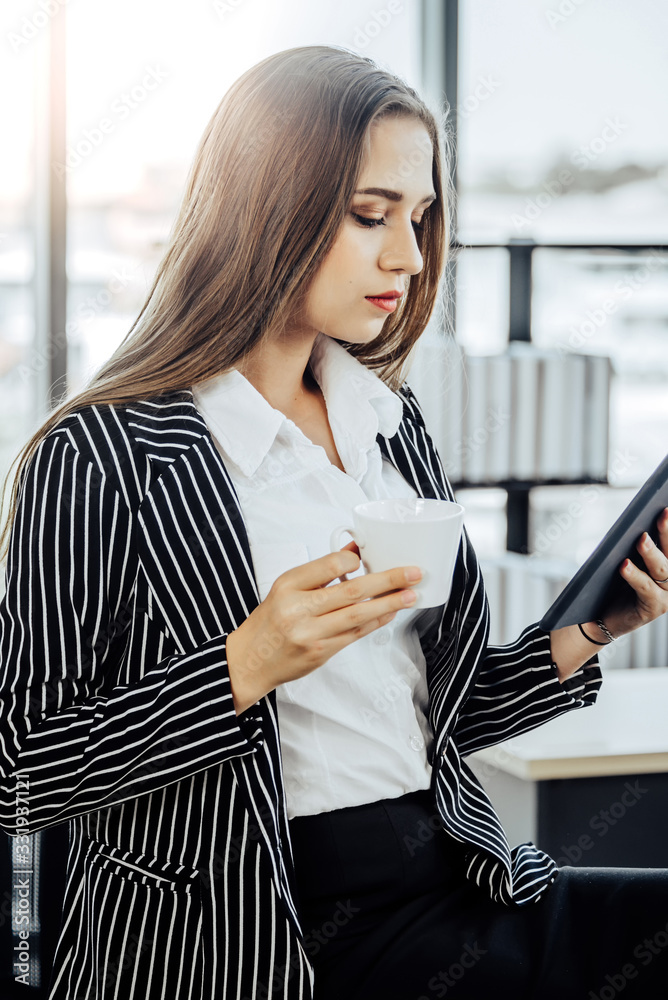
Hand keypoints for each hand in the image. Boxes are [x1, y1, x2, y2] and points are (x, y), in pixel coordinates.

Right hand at [226, 541, 421, 713]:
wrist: (249, 661)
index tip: (368, 558)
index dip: (353, 559)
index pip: (328, 565)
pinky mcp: (321, 652)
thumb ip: (320, 570)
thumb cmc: (268, 622)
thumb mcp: (285, 588)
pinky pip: (355, 634)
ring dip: (389, 603)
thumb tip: (354, 551)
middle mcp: (298, 609)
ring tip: (411, 594)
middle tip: (413, 573)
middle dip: (388, 580)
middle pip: (351, 591)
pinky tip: (390, 613)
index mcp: (287, 586)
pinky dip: (376, 622)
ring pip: (358, 615)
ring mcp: (310, 633)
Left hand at [596, 506, 667, 640]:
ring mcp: (667, 594)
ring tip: (641, 538)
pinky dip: (634, 575)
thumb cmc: (616, 582)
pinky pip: (645, 588)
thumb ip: (637, 543)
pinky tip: (624, 565)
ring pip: (661, 569)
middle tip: (663, 512)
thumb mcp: (628, 559)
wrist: (604, 616)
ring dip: (651, 552)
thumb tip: (636, 519)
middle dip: (667, 530)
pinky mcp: (654, 608)